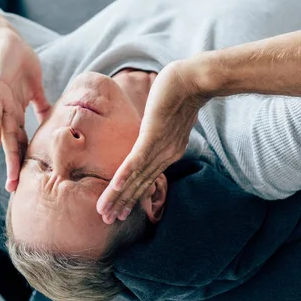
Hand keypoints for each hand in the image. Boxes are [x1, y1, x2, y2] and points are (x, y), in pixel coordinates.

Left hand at [0, 27, 50, 191]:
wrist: (7, 43)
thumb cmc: (20, 64)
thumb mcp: (35, 88)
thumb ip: (41, 105)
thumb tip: (52, 118)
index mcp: (17, 113)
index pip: (20, 140)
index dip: (23, 159)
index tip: (26, 180)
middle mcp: (7, 113)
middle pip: (11, 144)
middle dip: (14, 166)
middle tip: (15, 188)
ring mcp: (0, 103)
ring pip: (3, 134)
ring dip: (6, 156)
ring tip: (11, 176)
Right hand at [96, 60, 209, 223]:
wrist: (195, 80)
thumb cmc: (179, 93)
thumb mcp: (166, 115)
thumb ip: (156, 127)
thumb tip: (150, 127)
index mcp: (167, 152)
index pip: (145, 178)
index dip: (131, 195)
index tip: (119, 210)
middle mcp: (164, 154)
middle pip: (139, 183)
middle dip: (122, 202)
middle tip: (107, 221)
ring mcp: (159, 146)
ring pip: (135, 175)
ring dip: (119, 195)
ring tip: (105, 212)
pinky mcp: (154, 136)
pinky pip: (137, 158)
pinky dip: (125, 174)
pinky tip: (115, 187)